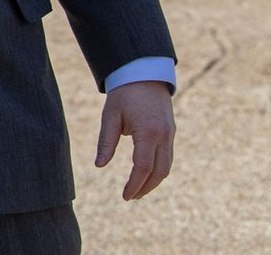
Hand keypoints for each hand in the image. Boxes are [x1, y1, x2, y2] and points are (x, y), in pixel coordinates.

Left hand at [94, 80, 174, 200]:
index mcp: (148, 132)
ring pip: (167, 166)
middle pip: (159, 171)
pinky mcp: (171, 132)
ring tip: (138, 190)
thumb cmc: (124, 94)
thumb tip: (99, 165)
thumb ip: (106, 141)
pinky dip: (158, 170)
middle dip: (146, 188)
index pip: (143, 167)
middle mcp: (164, 135)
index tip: (125, 196)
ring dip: (154, 181)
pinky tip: (146, 175)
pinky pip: (168, 157)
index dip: (134, 184)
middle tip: (131, 197)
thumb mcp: (110, 116)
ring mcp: (170, 134)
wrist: (144, 74)